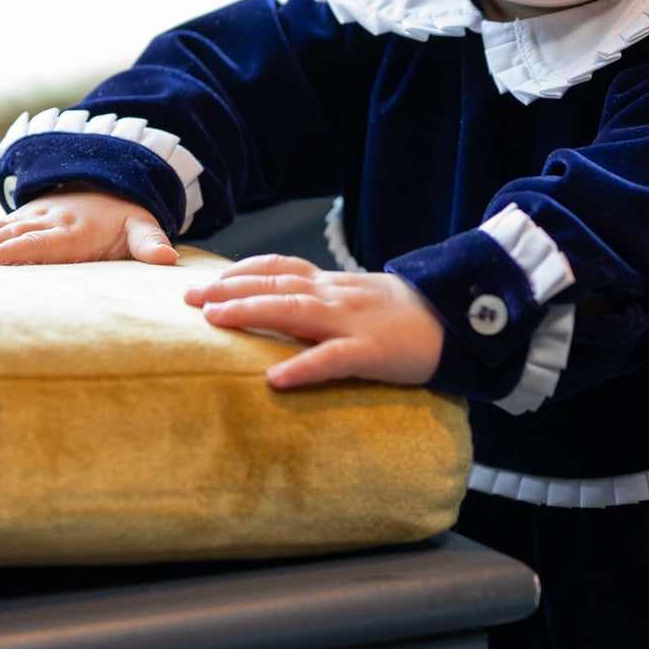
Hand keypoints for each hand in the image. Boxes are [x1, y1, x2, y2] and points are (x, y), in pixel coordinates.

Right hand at [0, 190, 178, 265]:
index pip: (41, 243)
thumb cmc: (125, 216)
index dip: (14, 252)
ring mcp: (24, 219)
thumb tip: (168, 258)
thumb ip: (151, 242)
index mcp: (73, 230)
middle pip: (5, 236)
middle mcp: (43, 222)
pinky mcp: (13, 221)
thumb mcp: (143, 225)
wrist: (109, 182)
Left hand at [183, 255, 445, 390]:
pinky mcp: (372, 351)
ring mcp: (353, 322)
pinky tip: (273, 379)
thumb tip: (284, 310)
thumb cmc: (408, 316)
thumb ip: (325, 302)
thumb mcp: (361, 300)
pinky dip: (301, 368)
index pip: (281, 269)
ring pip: (294, 312)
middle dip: (229, 289)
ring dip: (250, 312)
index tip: (205, 279)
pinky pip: (331, 359)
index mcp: (334, 285)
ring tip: (213, 320)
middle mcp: (336, 296)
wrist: (460, 319)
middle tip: (188, 298)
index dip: (240, 272)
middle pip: (276, 286)